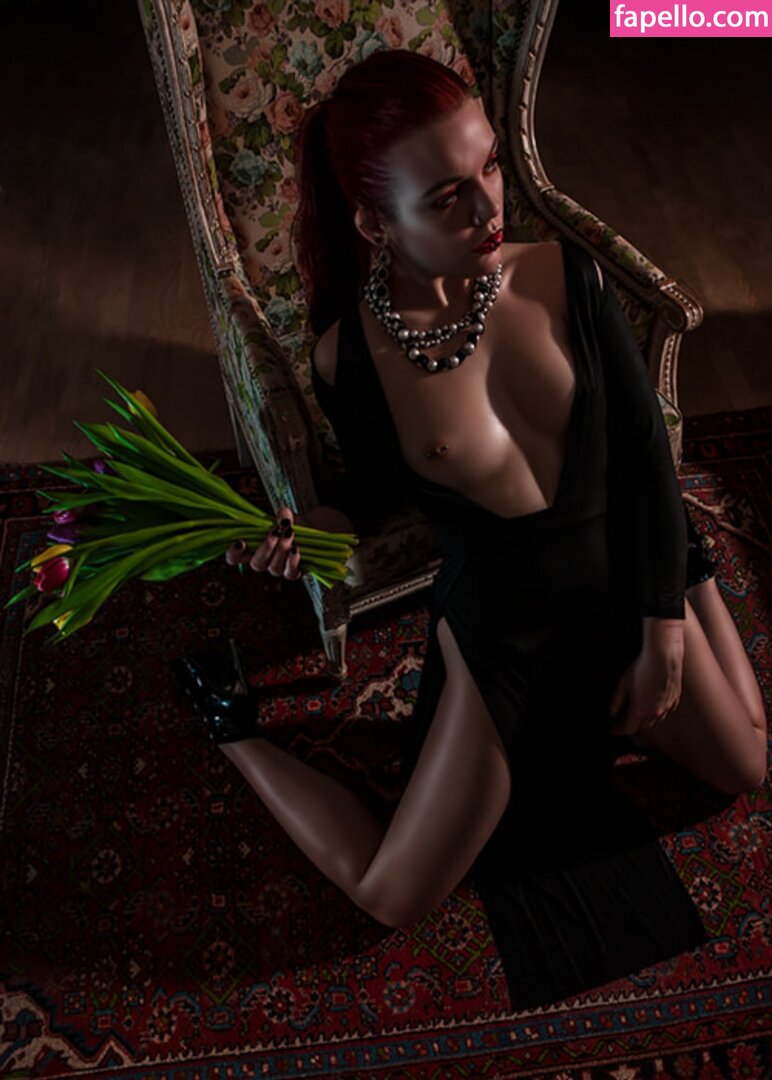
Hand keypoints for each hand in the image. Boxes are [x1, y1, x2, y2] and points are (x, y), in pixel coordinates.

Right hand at [225, 505, 302, 581]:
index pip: (234, 558)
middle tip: (275, 531)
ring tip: (290, 533)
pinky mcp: (292, 573)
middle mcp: (263, 562)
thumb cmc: (291, 526)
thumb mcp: (284, 518)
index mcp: (251, 549)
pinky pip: (290, 573)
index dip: (233, 554)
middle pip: (256, 564)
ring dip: (281, 549)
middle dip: (266, 547)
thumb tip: (283, 513)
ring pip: (274, 568)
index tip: (240, 542)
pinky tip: (295, 550)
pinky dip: (292, 561)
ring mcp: (277, 568)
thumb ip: (282, 516)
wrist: (310, 532)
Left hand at [610, 619, 683, 735]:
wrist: (664, 656)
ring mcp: (667, 707)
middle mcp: (654, 712)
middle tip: (622, 721)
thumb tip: (612, 712)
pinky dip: (656, 711)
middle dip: (631, 725)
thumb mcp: (624, 683)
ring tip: (636, 713)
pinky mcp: (675, 699)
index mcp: (640, 710)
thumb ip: (616, 700)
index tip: (613, 730)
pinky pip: (664, 711)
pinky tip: (651, 705)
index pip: (627, 728)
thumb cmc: (643, 667)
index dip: (618, 730)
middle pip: (641, 726)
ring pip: (654, 720)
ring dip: (644, 720)